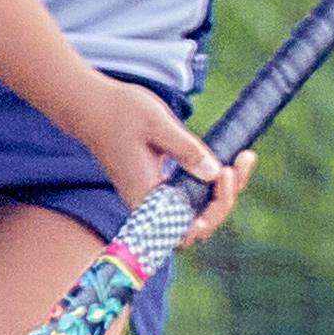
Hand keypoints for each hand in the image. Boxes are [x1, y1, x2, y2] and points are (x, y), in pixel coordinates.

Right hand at [68, 79, 249, 249]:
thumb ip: (185, 150)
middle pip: (198, 225)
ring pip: (197, 211)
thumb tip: (214, 173)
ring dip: (224, 192)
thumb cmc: (118, 111)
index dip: (213, 212)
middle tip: (241, 161)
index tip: (225, 175)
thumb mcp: (156, 122)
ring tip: (243, 159)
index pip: (186, 229)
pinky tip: (229, 161)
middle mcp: (149, 203)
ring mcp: (154, 196)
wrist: (90, 106)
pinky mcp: (159, 185)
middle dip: (226, 198)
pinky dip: (213, 184)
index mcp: (145, 194)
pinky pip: (191, 196)